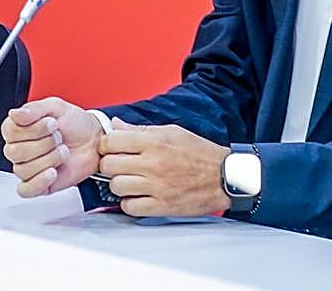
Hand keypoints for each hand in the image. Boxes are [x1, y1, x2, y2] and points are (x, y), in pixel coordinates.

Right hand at [1, 97, 102, 197]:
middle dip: (44, 143)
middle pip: (15, 152)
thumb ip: (34, 109)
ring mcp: (27, 168)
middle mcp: (19, 149)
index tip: (52, 123)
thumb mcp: (56, 107)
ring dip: (49, 159)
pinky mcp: (38, 185)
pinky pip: (25, 190)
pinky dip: (38, 182)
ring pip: (23, 169)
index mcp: (18, 129)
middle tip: (59, 137)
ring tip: (63, 151)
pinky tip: (52, 172)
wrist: (94, 141)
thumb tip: (14, 114)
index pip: (10, 132)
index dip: (33, 129)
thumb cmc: (74, 124)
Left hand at [99, 119, 231, 216]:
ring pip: (116, 187)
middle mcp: (153, 163)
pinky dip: (129, 203)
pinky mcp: (162, 206)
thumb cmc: (199, 153)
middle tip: (119, 166)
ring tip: (130, 181)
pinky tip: (138, 196)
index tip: (111, 148)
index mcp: (154, 142)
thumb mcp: (171, 131)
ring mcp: (156, 186)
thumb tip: (116, 125)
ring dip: (119, 185)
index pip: (111, 141)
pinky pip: (130, 207)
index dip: (106, 145)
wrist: (224, 176)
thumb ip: (140, 129)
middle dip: (110, 165)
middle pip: (109, 165)